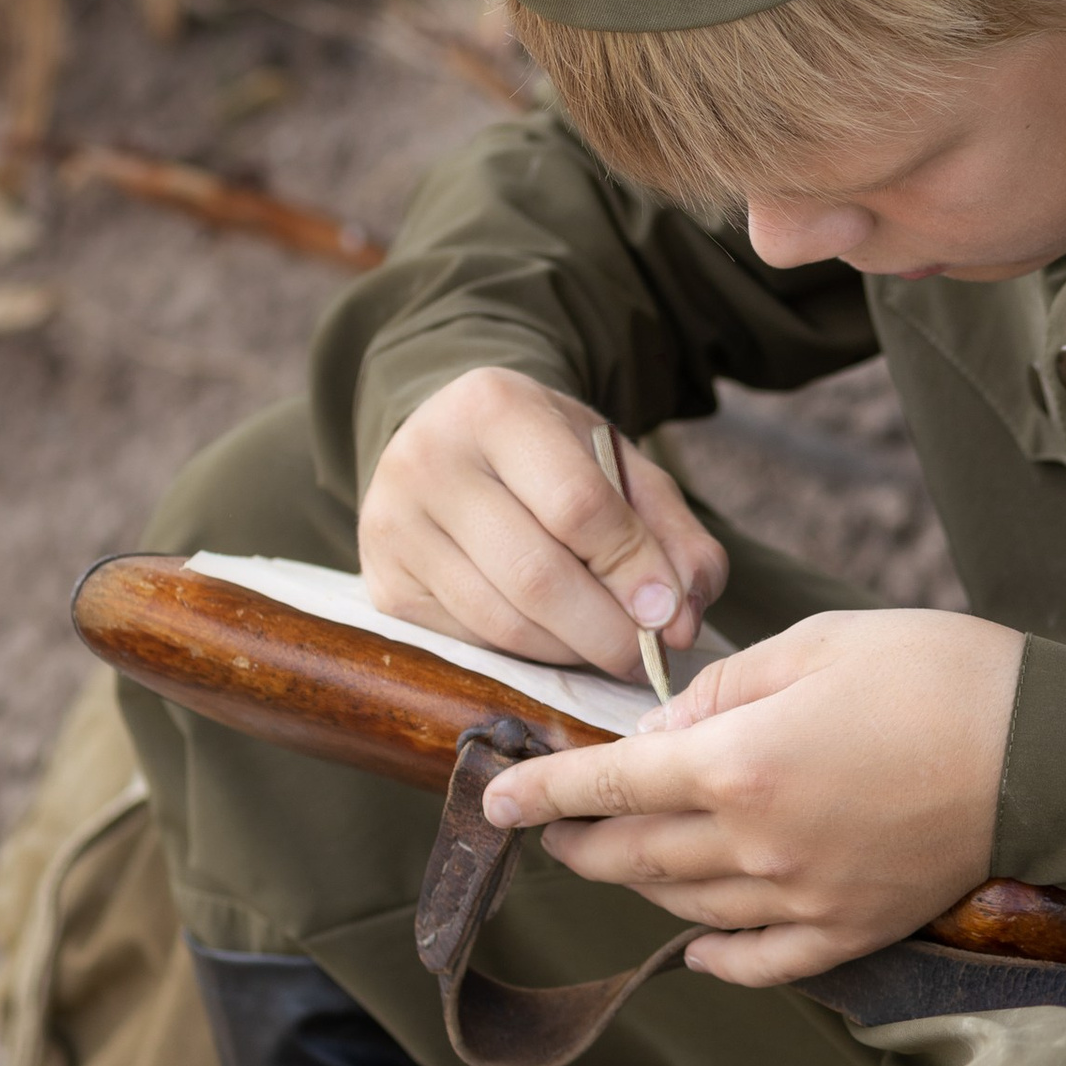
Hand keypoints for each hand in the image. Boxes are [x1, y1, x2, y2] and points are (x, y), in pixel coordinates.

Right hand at [358, 368, 727, 683]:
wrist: (449, 444)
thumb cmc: (547, 457)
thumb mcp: (616, 465)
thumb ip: (670, 531)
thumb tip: (681, 621)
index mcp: (494, 407)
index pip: (577, 505)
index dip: (632, 569)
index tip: (671, 615)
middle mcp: (428, 461)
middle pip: (535, 575)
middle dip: (607, 631)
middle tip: (650, 657)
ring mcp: (395, 527)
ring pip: (502, 622)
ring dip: (573, 653)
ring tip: (615, 652)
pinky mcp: (384, 587)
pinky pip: (473, 644)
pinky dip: (530, 658)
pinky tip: (560, 644)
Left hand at [478, 610, 1025, 986]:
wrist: (1052, 753)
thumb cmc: (939, 674)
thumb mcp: (816, 644)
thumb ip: (721, 689)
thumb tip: (663, 735)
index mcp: (738, 762)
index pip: (606, 786)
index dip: (540, 792)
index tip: (494, 798)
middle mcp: (756, 844)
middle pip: (632, 857)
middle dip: (579, 841)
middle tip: (557, 826)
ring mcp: (803, 899)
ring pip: (684, 907)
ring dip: (637, 885)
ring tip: (619, 860)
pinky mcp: (852, 930)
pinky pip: (760, 964)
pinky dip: (714, 959)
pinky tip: (692, 945)